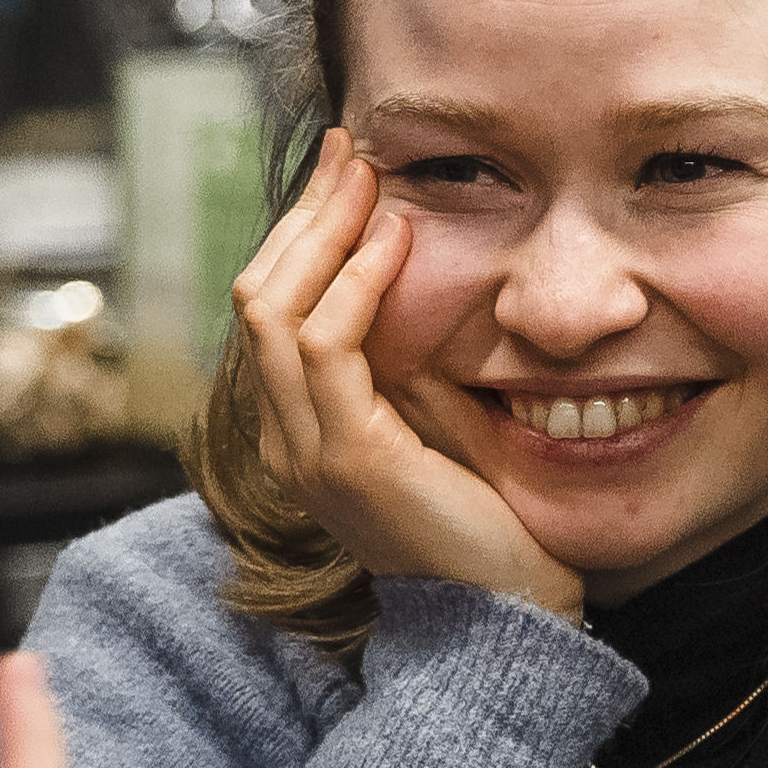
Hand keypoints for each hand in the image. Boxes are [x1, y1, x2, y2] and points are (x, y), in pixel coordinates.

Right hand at [229, 132, 582, 618]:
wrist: (508, 618)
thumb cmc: (488, 526)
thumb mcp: (436, 427)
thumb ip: (408, 364)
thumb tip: (416, 273)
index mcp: (299, 433)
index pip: (271, 309)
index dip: (302, 233)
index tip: (348, 173)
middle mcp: (286, 441)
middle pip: (259, 296)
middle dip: (304, 214)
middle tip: (351, 150)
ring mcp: (307, 453)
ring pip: (276, 311)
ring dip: (325, 231)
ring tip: (372, 178)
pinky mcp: (349, 459)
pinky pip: (328, 349)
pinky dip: (356, 283)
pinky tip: (395, 241)